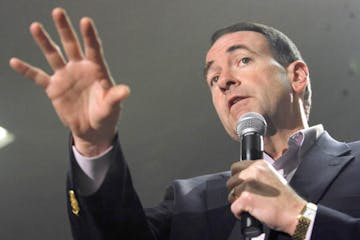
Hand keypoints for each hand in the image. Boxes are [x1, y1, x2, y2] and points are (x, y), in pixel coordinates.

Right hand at [9, 8, 129, 155]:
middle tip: (58, 12)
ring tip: (36, 26)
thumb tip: (126, 90)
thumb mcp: (112, 107)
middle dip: (65, 29)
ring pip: (54, 55)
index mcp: (96, 70)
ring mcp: (66, 76)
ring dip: (45, 42)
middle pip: (72, 45)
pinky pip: (38, 77)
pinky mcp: (54, 88)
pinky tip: (15, 62)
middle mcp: (80, 69)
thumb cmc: (105, 115)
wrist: (92, 129)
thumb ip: (115, 97)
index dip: (89, 36)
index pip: (93, 49)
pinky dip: (27, 70)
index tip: (86, 21)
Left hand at [226, 160, 305, 234]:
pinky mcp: (246, 198)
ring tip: (253, 205)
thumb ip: (256, 174)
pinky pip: (234, 207)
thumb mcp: (271, 177)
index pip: (235, 167)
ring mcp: (249, 184)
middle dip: (236, 191)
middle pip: (231, 181)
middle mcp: (253, 172)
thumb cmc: (285, 199)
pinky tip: (251, 212)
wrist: (294, 213)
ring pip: (231, 194)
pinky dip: (240, 213)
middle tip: (249, 197)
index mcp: (259, 165)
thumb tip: (241, 177)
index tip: (243, 185)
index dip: (238, 179)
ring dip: (239, 202)